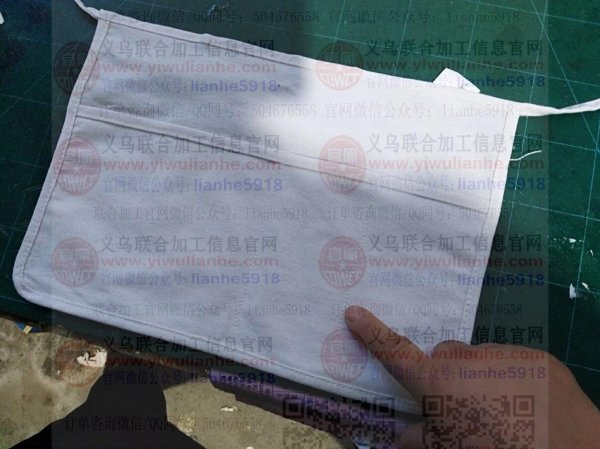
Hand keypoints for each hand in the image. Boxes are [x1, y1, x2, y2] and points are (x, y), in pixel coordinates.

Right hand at [344, 305, 599, 448]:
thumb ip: (417, 440)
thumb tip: (395, 439)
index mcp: (439, 382)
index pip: (396, 353)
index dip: (372, 332)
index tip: (353, 311)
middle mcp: (467, 359)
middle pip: (445, 356)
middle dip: (448, 375)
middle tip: (463, 408)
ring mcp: (504, 354)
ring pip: (480, 360)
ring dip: (482, 378)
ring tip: (503, 410)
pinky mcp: (536, 357)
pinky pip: (513, 362)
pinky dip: (513, 378)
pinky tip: (529, 405)